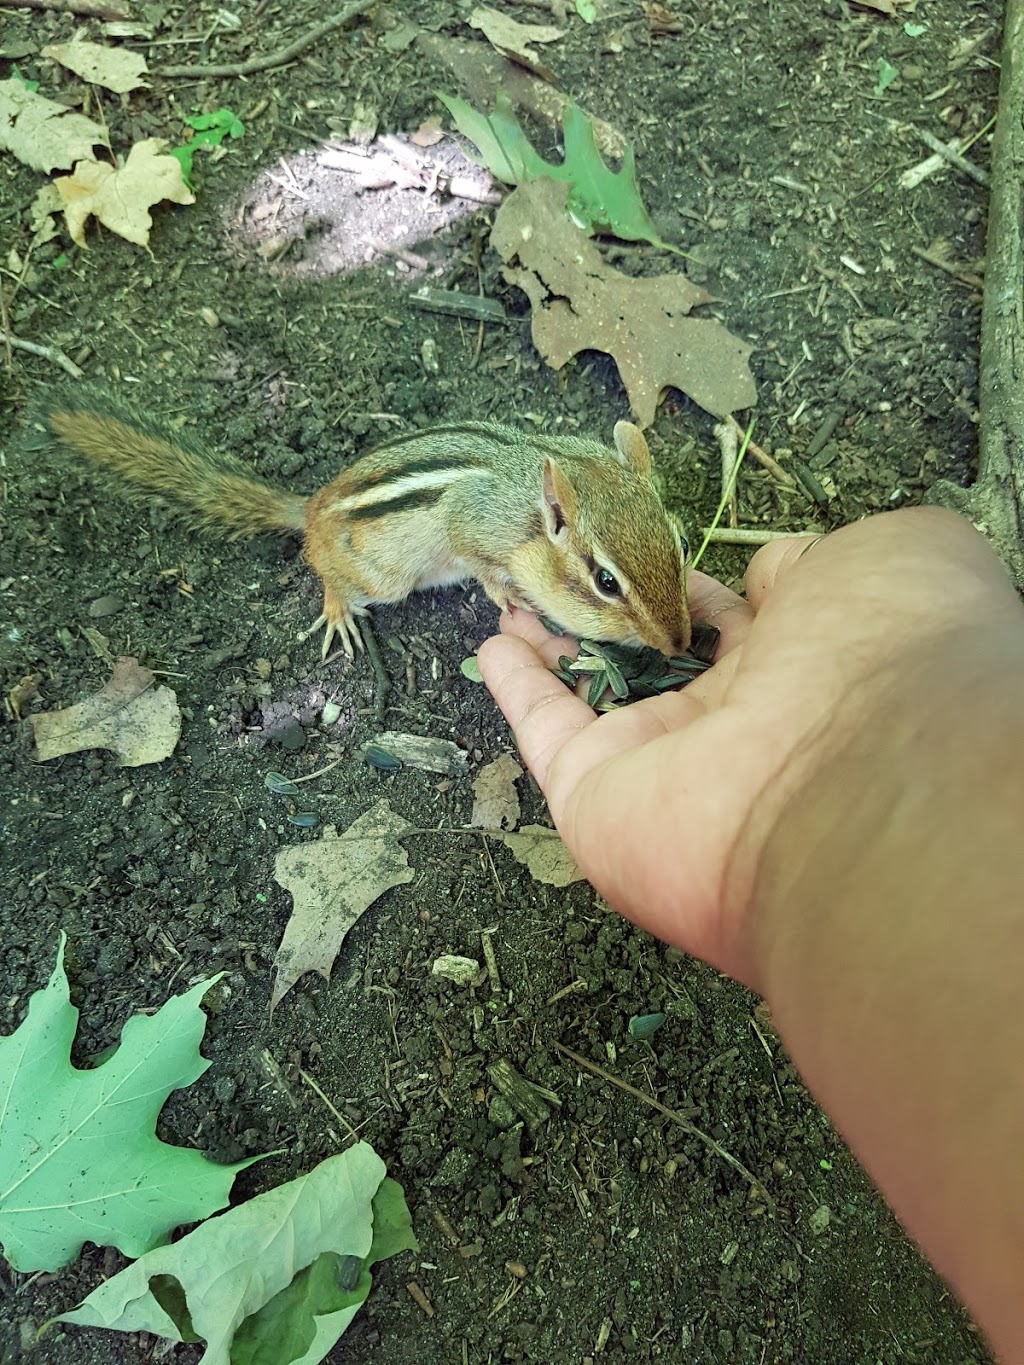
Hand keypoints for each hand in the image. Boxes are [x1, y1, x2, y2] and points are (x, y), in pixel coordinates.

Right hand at [478, 507, 1019, 989]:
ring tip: (518, 585)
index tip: (650, 549)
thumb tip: (766, 577)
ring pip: (593, 689)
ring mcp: (663, 762)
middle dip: (615, 609)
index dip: (693, 584)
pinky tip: (493, 642)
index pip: (736, 623)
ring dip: (553, 636)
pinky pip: (545, 733)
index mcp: (805, 670)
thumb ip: (814, 564)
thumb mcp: (885, 565)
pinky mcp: (597, 795)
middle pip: (656, 658)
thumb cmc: (889, 659)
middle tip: (569, 562)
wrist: (855, 788)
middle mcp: (731, 724)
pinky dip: (515, 690)